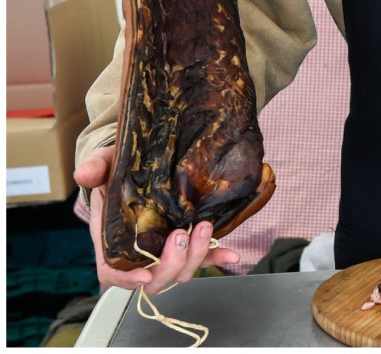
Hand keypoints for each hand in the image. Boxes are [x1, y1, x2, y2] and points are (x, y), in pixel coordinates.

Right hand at [74, 144, 237, 293]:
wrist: (142, 166)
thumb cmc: (118, 172)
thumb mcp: (104, 164)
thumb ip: (95, 168)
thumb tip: (84, 173)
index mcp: (113, 240)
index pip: (113, 272)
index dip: (127, 280)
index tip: (145, 275)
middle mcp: (140, 251)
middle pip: (154, 279)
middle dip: (170, 264)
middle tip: (180, 235)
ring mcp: (166, 249)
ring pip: (180, 271)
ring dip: (196, 256)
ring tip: (205, 227)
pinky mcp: (189, 241)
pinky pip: (205, 256)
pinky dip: (218, 257)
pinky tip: (233, 255)